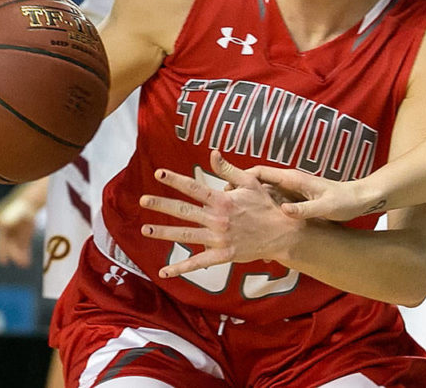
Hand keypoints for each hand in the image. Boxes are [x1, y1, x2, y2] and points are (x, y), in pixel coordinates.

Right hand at [0, 191, 39, 267]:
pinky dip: (26, 254)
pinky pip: (24, 247)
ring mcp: (16, 237)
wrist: (29, 204)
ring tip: (25, 265)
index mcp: (3, 230)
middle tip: (20, 263)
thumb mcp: (14, 214)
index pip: (2, 243)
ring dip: (20, 257)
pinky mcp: (24, 237)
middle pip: (11, 247)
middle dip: (14, 255)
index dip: (2, 252)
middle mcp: (8, 235)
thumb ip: (5, 220)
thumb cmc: (20, 208)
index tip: (3, 262)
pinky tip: (28, 263)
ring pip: (18, 249)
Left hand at [138, 153, 302, 278]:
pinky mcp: (223, 255)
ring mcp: (218, 238)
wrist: (282, 233)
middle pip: (184, 211)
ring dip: (164, 232)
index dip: (176, 180)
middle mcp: (217, 218)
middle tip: (143, 200)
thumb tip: (213, 154)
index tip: (159, 174)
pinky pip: (198, 263)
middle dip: (161, 205)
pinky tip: (164, 271)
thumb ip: (229, 170)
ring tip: (145, 229)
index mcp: (223, 200)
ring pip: (185, 235)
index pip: (194, 188)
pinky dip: (180, 268)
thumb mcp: (251, 183)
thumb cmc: (267, 206)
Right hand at [237, 153, 372, 221]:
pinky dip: (263, 213)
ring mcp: (292, 192)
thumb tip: (282, 210)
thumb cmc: (345, 201)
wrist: (361, 199)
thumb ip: (304, 209)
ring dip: (250, 205)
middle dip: (240, 194)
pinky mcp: (297, 201)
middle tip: (223, 210)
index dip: (241, 179)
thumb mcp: (325, 207)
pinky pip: (274, 205)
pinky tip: (258, 229)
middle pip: (257, 185)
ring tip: (234, 221)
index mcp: (293, 179)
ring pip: (264, 196)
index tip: (226, 191)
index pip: (260, 173)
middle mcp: (290, 183)